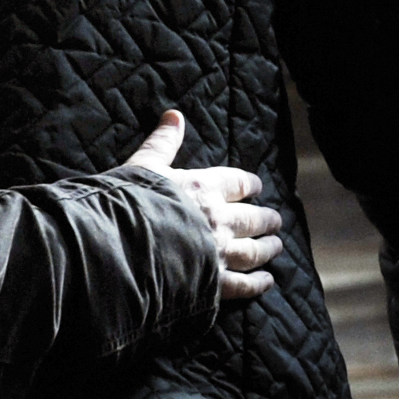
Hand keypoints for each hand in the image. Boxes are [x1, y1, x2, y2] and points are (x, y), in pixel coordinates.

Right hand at [121, 110, 283, 303]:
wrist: (121, 248)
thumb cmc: (128, 204)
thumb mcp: (143, 166)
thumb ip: (162, 142)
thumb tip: (174, 114)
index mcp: (203, 188)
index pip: (236, 182)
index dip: (249, 185)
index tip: (257, 187)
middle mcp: (218, 219)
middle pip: (252, 218)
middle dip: (266, 219)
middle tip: (275, 220)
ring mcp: (219, 253)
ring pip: (254, 250)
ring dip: (268, 248)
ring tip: (277, 246)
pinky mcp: (214, 283)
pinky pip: (244, 283)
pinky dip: (258, 282)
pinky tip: (267, 281)